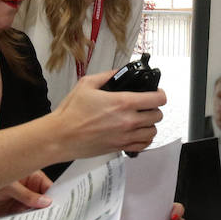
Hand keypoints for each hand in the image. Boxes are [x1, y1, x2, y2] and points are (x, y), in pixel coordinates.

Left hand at [0, 170, 52, 216]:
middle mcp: (28, 190)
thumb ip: (27, 195)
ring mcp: (19, 200)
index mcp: (32, 177)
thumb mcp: (10, 186)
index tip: (58, 208)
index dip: (54, 198)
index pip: (48, 188)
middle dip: (44, 210)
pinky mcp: (10, 211)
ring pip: (31, 211)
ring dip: (33, 218)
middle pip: (41, 202)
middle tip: (49, 219)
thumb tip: (45, 202)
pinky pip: (19, 218)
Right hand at [47, 70, 166, 157]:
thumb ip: (108, 75)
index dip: (160, 94)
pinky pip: (143, 145)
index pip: (157, 99)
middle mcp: (128, 121)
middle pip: (158, 115)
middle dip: (154, 108)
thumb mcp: (87, 84)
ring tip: (142, 119)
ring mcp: (125, 136)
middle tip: (146, 106)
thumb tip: (121, 72)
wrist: (60, 136)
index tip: (156, 92)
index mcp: (123, 102)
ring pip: (153, 131)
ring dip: (150, 124)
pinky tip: (138, 133)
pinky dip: (145, 139)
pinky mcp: (120, 148)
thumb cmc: (71, 112)